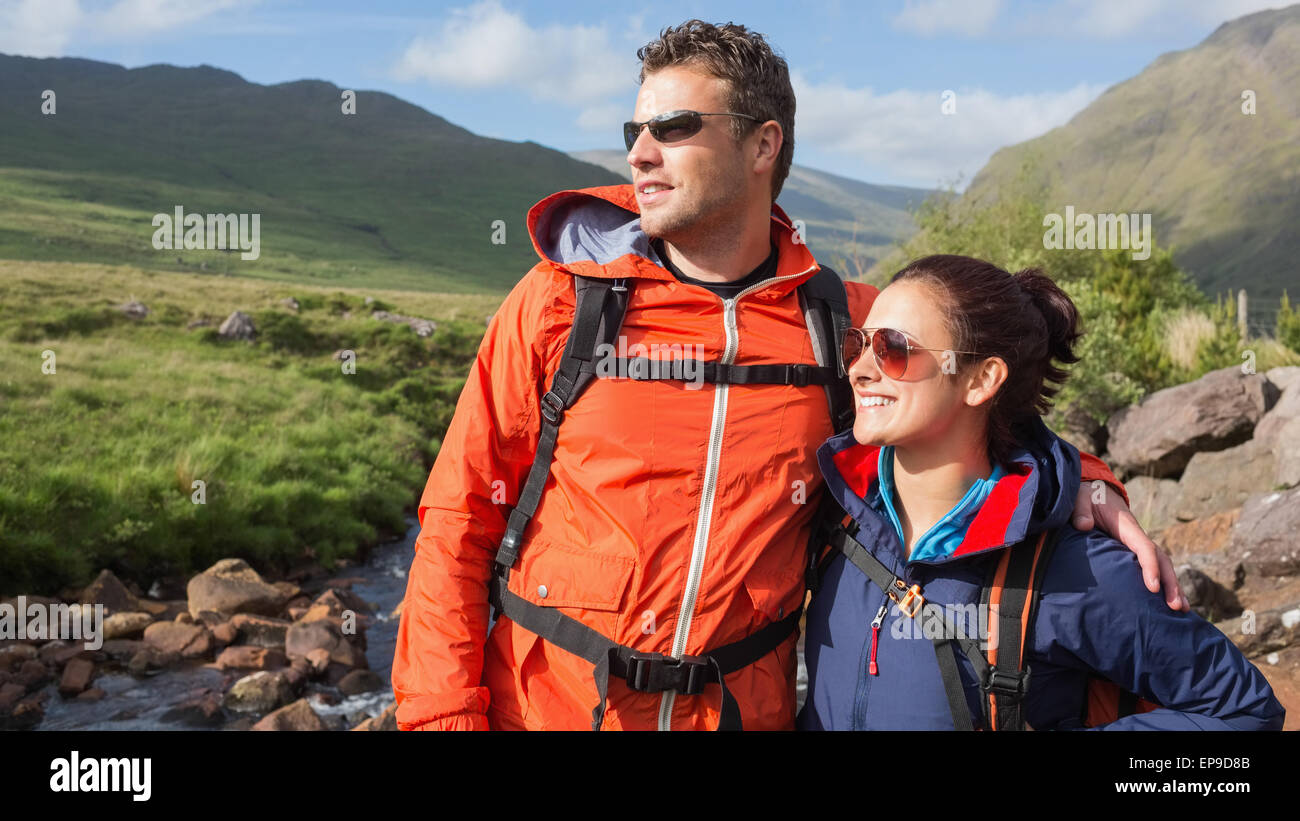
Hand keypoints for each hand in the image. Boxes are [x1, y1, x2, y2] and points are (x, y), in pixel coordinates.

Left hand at [1073, 481, 1188, 611]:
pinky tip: (1166, 603)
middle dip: (1170, 583)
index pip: (1145, 548)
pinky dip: (1163, 584)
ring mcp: (1138, 546)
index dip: (1150, 567)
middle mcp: (1138, 537)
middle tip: (1176, 606)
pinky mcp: (1134, 553)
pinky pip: (1153, 568)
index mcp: (1127, 527)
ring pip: (1162, 566)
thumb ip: (1080, 510)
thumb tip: (1084, 525)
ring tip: (1181, 610)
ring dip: (1172, 587)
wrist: (1095, 494)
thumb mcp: (1080, 499)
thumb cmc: (1088, 498)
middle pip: (1161, 560)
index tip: (1152, 588)